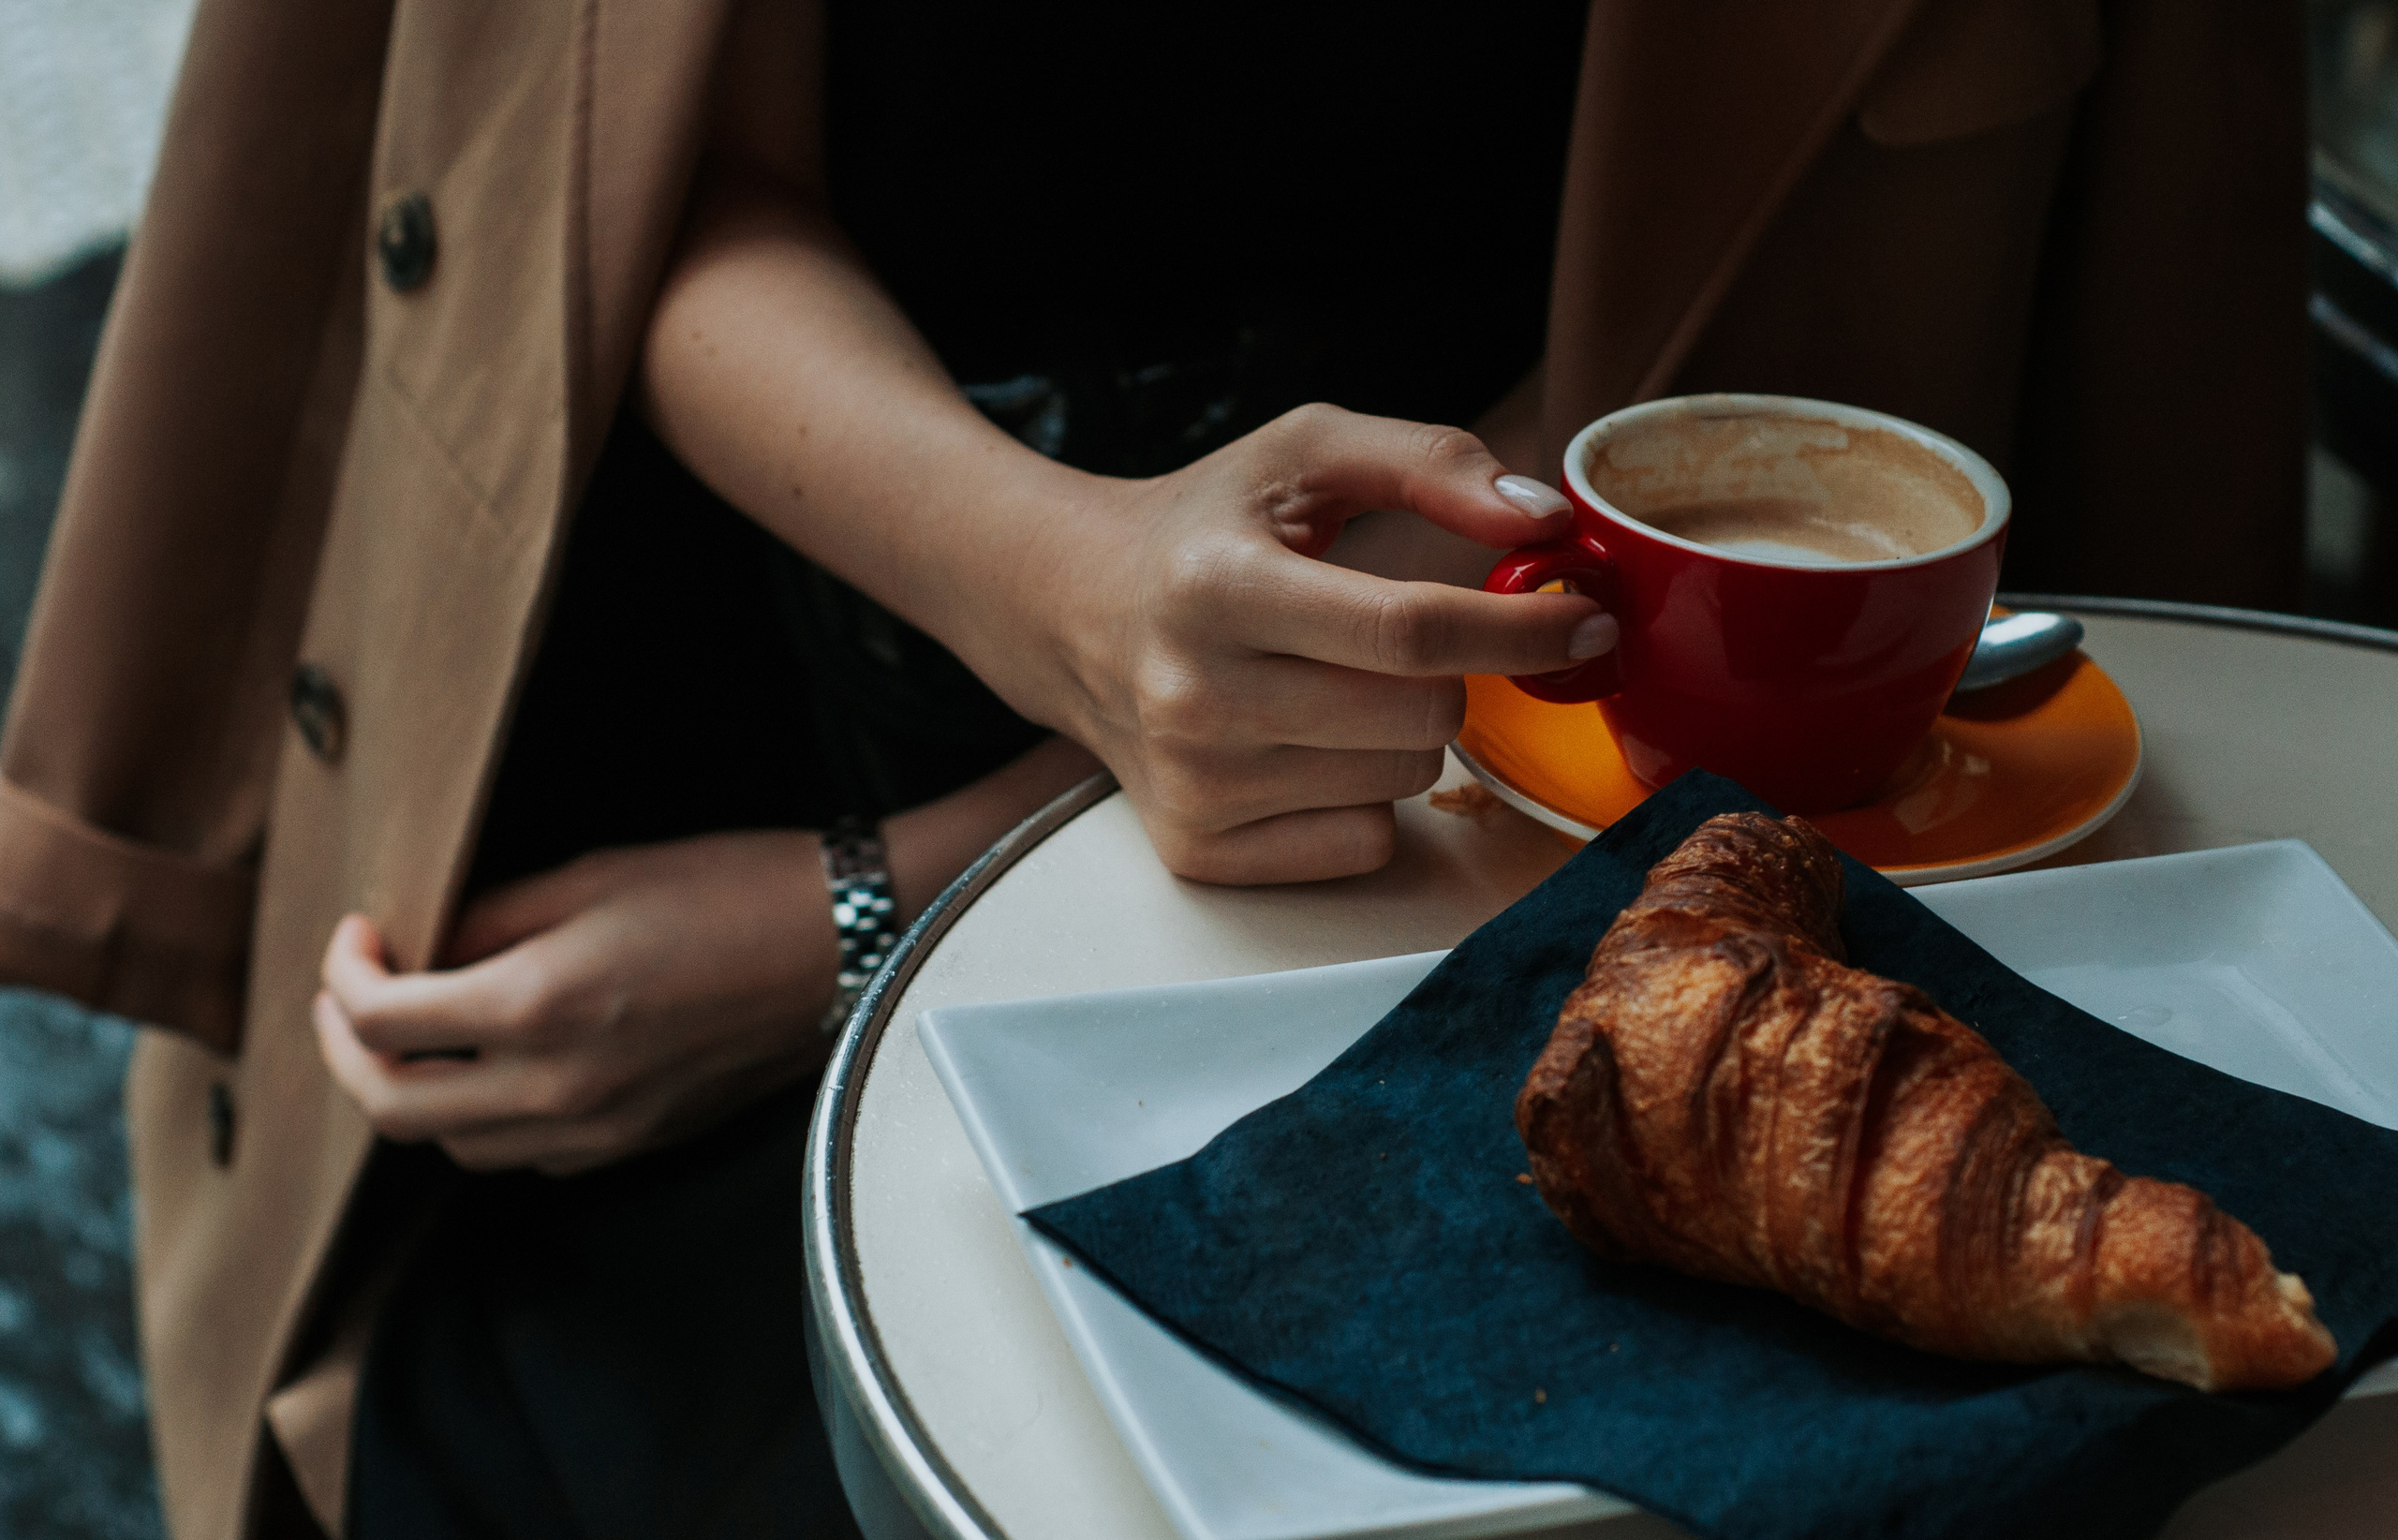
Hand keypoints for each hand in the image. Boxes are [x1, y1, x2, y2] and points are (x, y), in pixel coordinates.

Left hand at [312, 733, 1103, 1172]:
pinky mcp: (633, 1143)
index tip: (359, 936)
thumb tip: (420, 945)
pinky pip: (520, 1154)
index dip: (344, 976)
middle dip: (347, 1049)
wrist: (847, 943)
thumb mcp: (594, 875)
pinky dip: (483, 1115)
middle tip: (352, 995)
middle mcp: (560, 1085)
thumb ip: (491, 918)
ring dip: (413, 1088)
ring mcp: (598, 1127)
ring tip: (420, 1026)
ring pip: (451, 1144)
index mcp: (542, 1004)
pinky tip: (500, 1059)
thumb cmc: (733, 889)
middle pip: (392, 1107)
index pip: (382, 1024)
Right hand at [1016, 404, 1611, 884]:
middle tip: (1400, 640)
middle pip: (1424, 717)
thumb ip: (1431, 461)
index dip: (1522, 630)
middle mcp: (1194, 695)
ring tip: (1332, 685)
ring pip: (1406, 784)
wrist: (1077, 612)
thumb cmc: (1211, 526)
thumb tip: (1544, 523)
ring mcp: (1195, 785)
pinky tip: (1307, 745)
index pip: (1411, 628)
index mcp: (1219, 585)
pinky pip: (1365, 843)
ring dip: (1405, 735)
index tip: (1586, 622)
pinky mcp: (1200, 851)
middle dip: (1449, 675)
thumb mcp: (1304, 453)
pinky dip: (1366, 798)